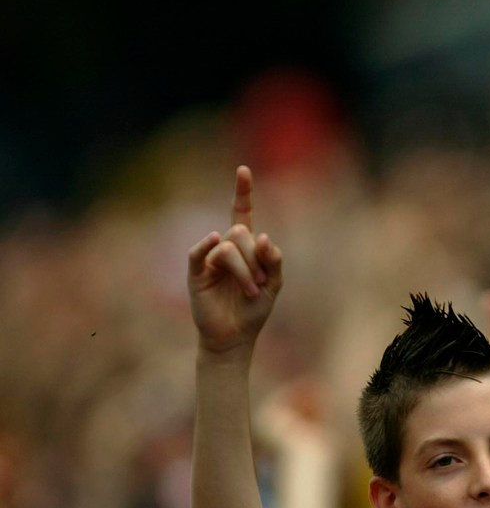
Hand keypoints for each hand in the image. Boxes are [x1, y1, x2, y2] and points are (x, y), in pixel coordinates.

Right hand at [187, 166, 283, 354]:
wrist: (235, 337)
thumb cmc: (254, 311)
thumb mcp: (275, 284)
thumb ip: (274, 260)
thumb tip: (262, 236)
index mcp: (246, 247)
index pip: (242, 213)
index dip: (242, 192)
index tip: (243, 170)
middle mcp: (226, 248)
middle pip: (241, 232)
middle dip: (256, 259)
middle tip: (258, 285)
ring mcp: (209, 258)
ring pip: (229, 246)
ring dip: (245, 270)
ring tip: (250, 291)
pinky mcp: (196, 272)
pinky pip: (199, 252)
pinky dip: (207, 245)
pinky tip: (214, 240)